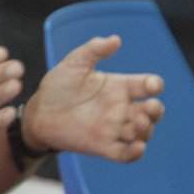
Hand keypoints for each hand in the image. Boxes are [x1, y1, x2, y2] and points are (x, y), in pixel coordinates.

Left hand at [23, 35, 165, 162]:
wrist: (38, 113)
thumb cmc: (57, 86)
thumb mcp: (74, 63)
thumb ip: (93, 50)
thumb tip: (115, 39)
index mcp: (120, 86)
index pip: (148, 85)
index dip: (154, 85)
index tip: (151, 85)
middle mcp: (122, 108)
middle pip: (152, 112)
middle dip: (156, 111)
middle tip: (149, 108)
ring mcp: (114, 129)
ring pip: (142, 133)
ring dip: (146, 130)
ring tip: (137, 123)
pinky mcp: (103, 146)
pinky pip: (126, 154)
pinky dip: (135, 153)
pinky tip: (137, 147)